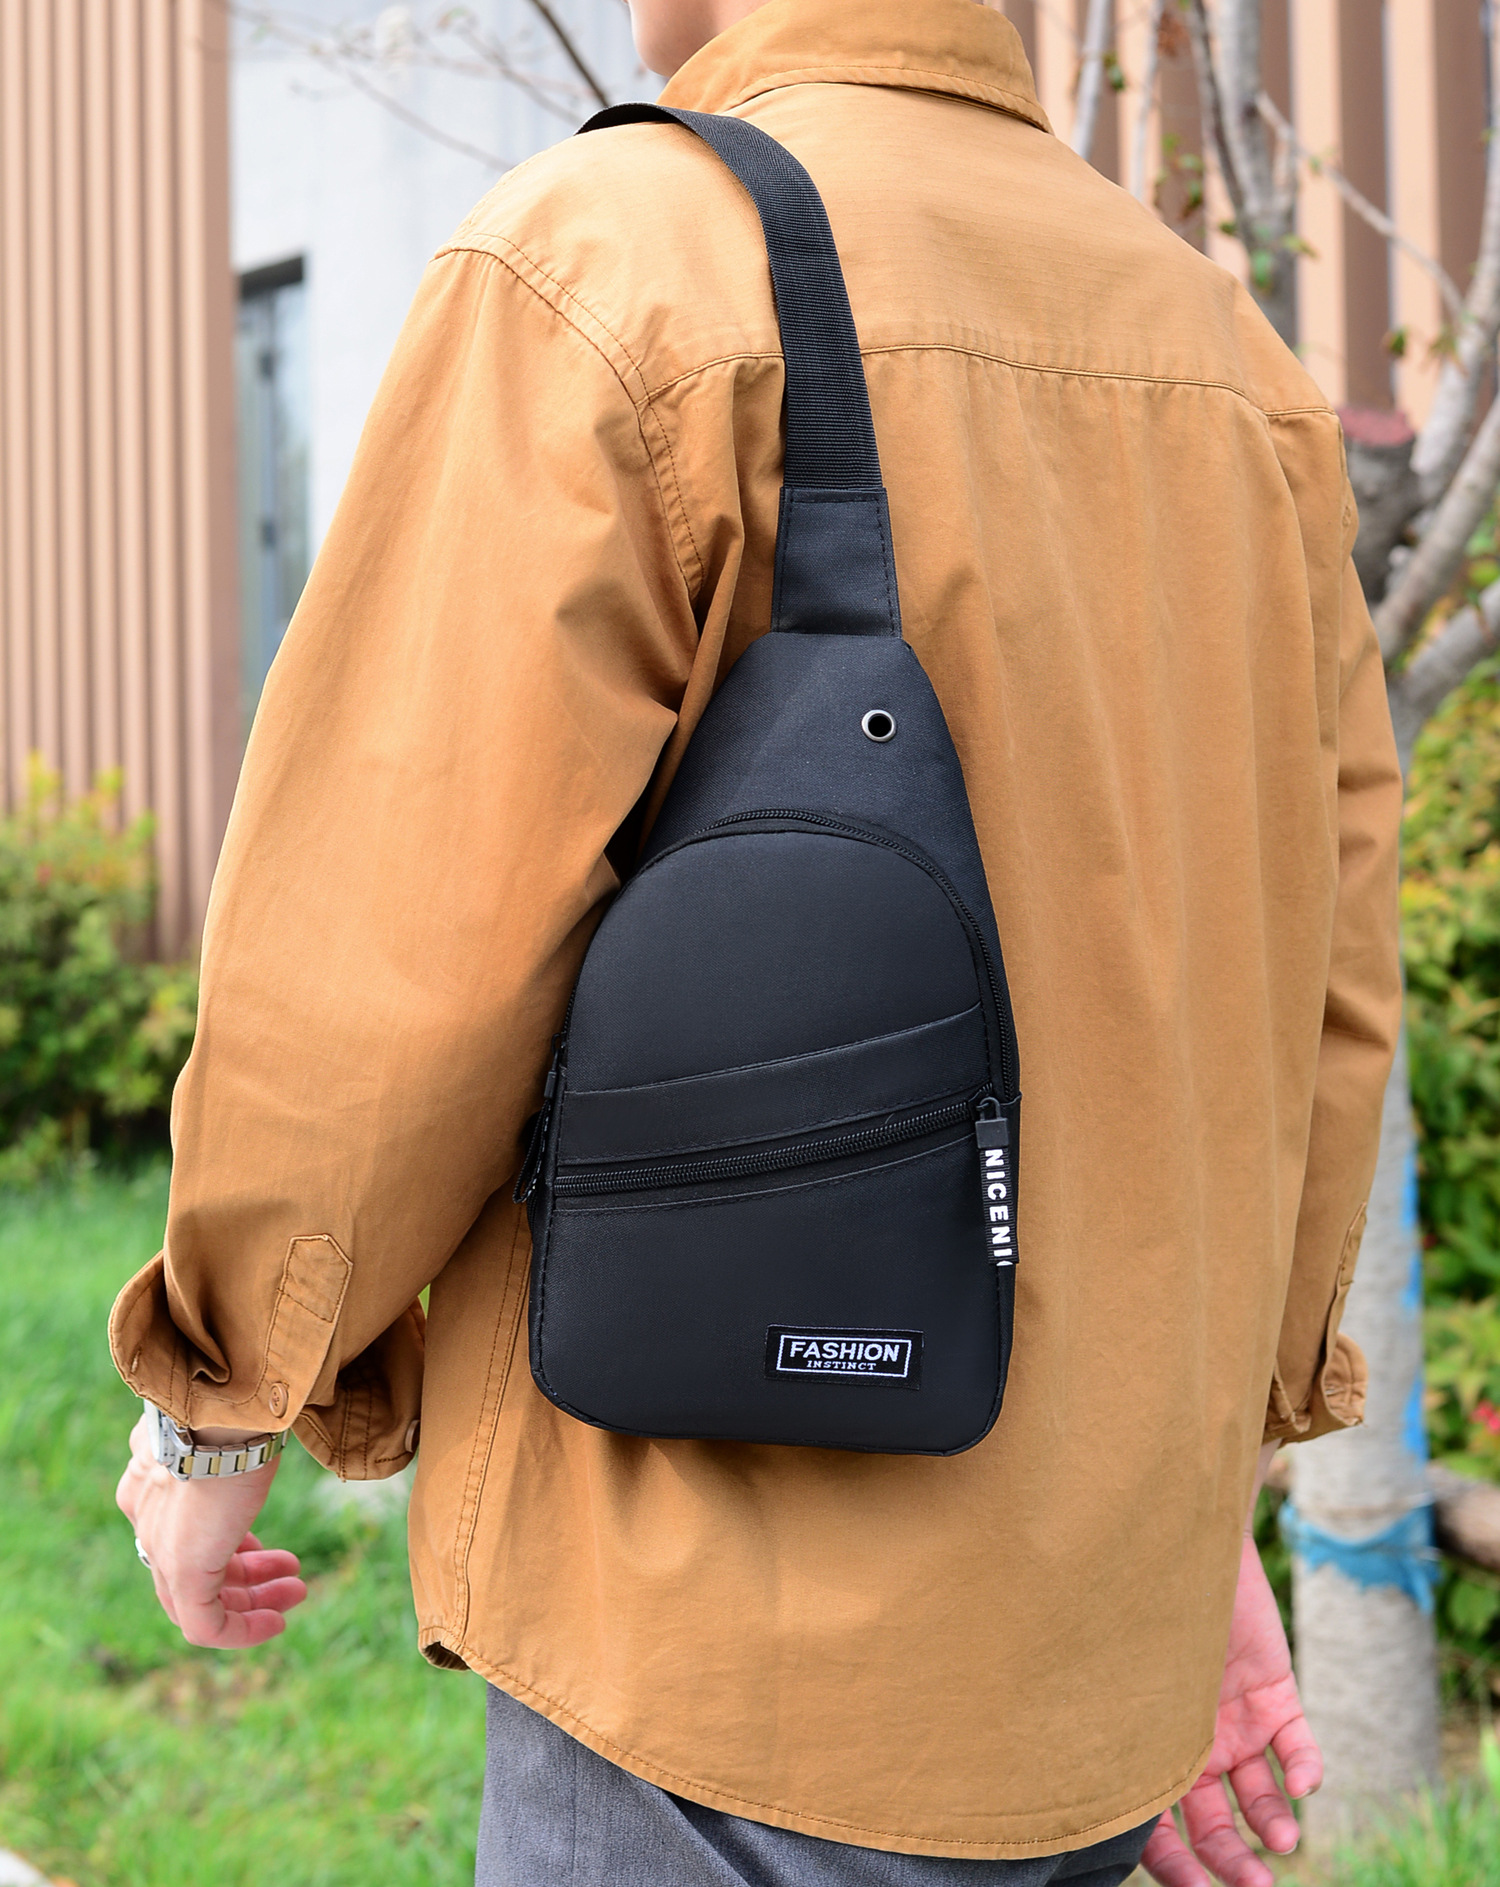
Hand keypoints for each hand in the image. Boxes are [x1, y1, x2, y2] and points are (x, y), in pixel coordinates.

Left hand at [116, 1413, 307, 1647]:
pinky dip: (242, 1630)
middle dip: (246, 1576)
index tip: (264, 1550)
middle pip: (190, 1569)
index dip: (226, 1545)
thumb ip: (222, 1440)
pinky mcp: (183, 1572)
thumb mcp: (222, 1428)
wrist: (221, 1410)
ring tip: (296, 1592)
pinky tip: (276, 1623)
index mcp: (148, 1482)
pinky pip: (205, 1626)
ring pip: (197, 1601)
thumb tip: (248, 1421)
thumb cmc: (233, 1409)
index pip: (180, 1532)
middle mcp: (146, 1520)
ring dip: (252, 1601)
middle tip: (290, 1574)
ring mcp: (162, 1548)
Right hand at [1141, 1532, 1320, 1886]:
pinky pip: (1298, 1743)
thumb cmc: (1127, 1606)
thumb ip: (1118, 1738)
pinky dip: (1306, 1770)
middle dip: (1234, 1863)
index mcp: (1145, 1746)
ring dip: (1274, 1824)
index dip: (1177, 1868)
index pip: (1158, 1828)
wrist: (1171, 1533)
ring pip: (1261, 1796)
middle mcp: (1191, 1742)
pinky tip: (1305, 1784)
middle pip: (1214, 1825)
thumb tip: (1101, 1811)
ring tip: (1286, 1841)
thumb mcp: (1117, 1676)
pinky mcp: (1275, 1689)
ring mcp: (1235, 1718)